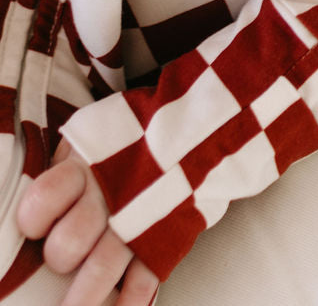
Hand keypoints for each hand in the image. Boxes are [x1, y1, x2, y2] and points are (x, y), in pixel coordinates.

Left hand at [16, 141, 159, 304]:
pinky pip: (146, 277)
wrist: (187, 125)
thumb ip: (63, 171)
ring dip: (84, 297)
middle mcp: (108, 194)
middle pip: (69, 242)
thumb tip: (37, 208)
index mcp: (83, 166)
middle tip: (62, 261)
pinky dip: (131, 301)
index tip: (36, 228)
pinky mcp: (167, 234)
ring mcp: (139, 216)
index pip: (43, 199)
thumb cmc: (123, 143)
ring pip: (102, 267)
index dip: (34, 218)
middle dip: (60, 259)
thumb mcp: (89, 140)